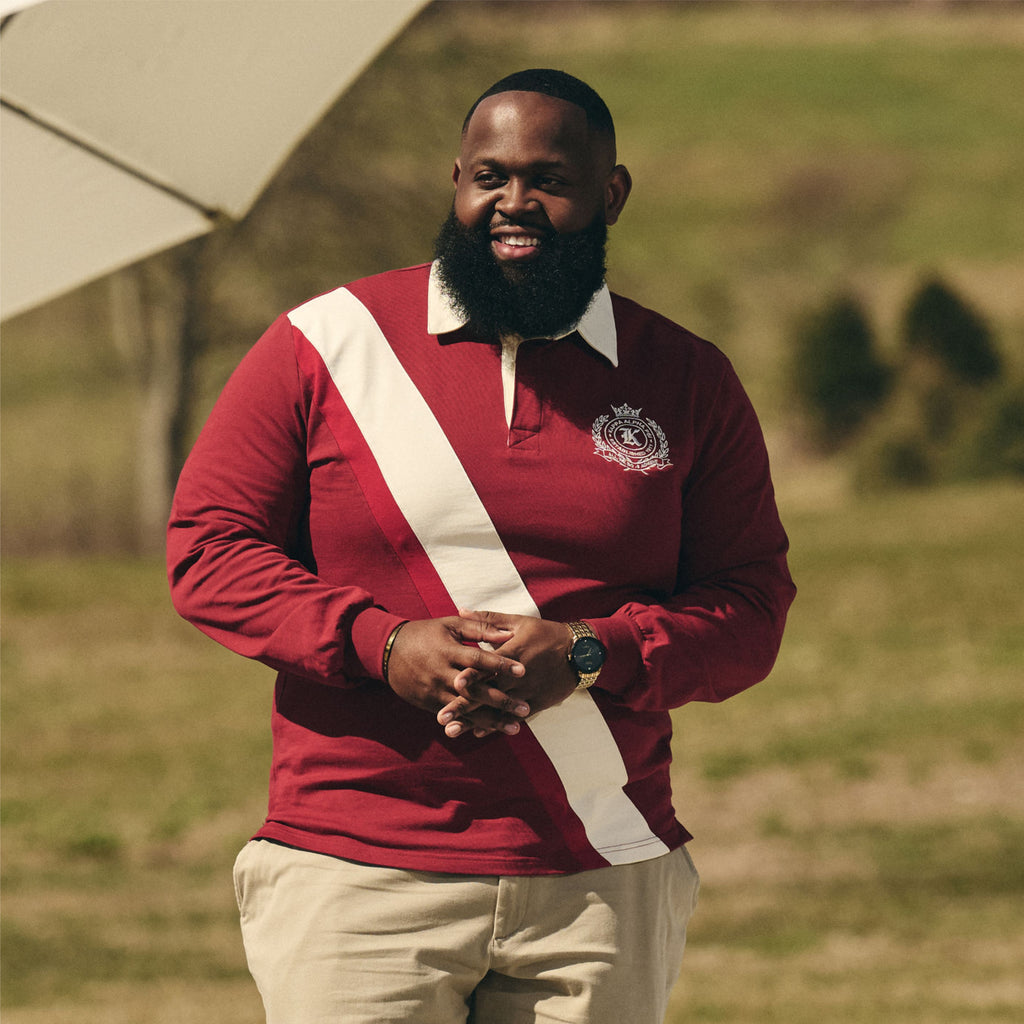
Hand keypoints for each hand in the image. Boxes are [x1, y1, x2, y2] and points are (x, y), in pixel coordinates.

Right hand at [385, 616, 530, 734]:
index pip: (478, 659)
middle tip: (526, 709)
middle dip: (502, 701)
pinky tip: (491, 731)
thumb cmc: (425, 634)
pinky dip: (473, 725)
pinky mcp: (430, 704)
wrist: (388, 651)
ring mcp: (435, 691)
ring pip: (467, 709)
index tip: (523, 670)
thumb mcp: (450, 625)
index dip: (500, 664)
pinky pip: (454, 717)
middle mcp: (442, 673)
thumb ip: (480, 628)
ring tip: (516, 728)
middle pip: (475, 690)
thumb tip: (509, 634)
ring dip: (492, 720)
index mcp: (448, 650)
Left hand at [437, 610, 577, 737]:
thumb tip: (461, 610)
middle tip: (442, 718)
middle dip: (464, 706)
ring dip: (474, 721)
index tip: (455, 682)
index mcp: (514, 652)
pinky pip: (514, 717)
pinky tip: (477, 732)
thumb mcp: (519, 622)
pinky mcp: (537, 703)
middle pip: (488, 693)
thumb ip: (488, 619)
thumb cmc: (546, 634)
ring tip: (452, 731)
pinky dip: (496, 725)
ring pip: (497, 710)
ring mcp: (528, 692)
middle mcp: (519, 676)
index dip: (473, 675)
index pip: (490, 665)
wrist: (580, 653)